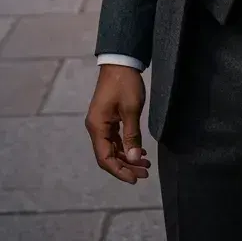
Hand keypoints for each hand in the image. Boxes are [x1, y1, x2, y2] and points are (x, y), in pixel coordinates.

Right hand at [85, 65, 150, 183]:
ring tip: (146, 165)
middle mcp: (96, 127)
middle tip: (145, 173)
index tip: (135, 179)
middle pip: (108, 155)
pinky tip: (140, 151)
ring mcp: (101, 123)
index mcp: (97, 127)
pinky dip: (127, 147)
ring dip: (128, 157)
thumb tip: (135, 158)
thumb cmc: (125, 83)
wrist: (120, 61)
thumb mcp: (131, 109)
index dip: (120, 171)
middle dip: (126, 166)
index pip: (105, 158)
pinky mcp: (108, 118)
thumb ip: (132, 135)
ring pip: (113, 148)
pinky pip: (115, 139)